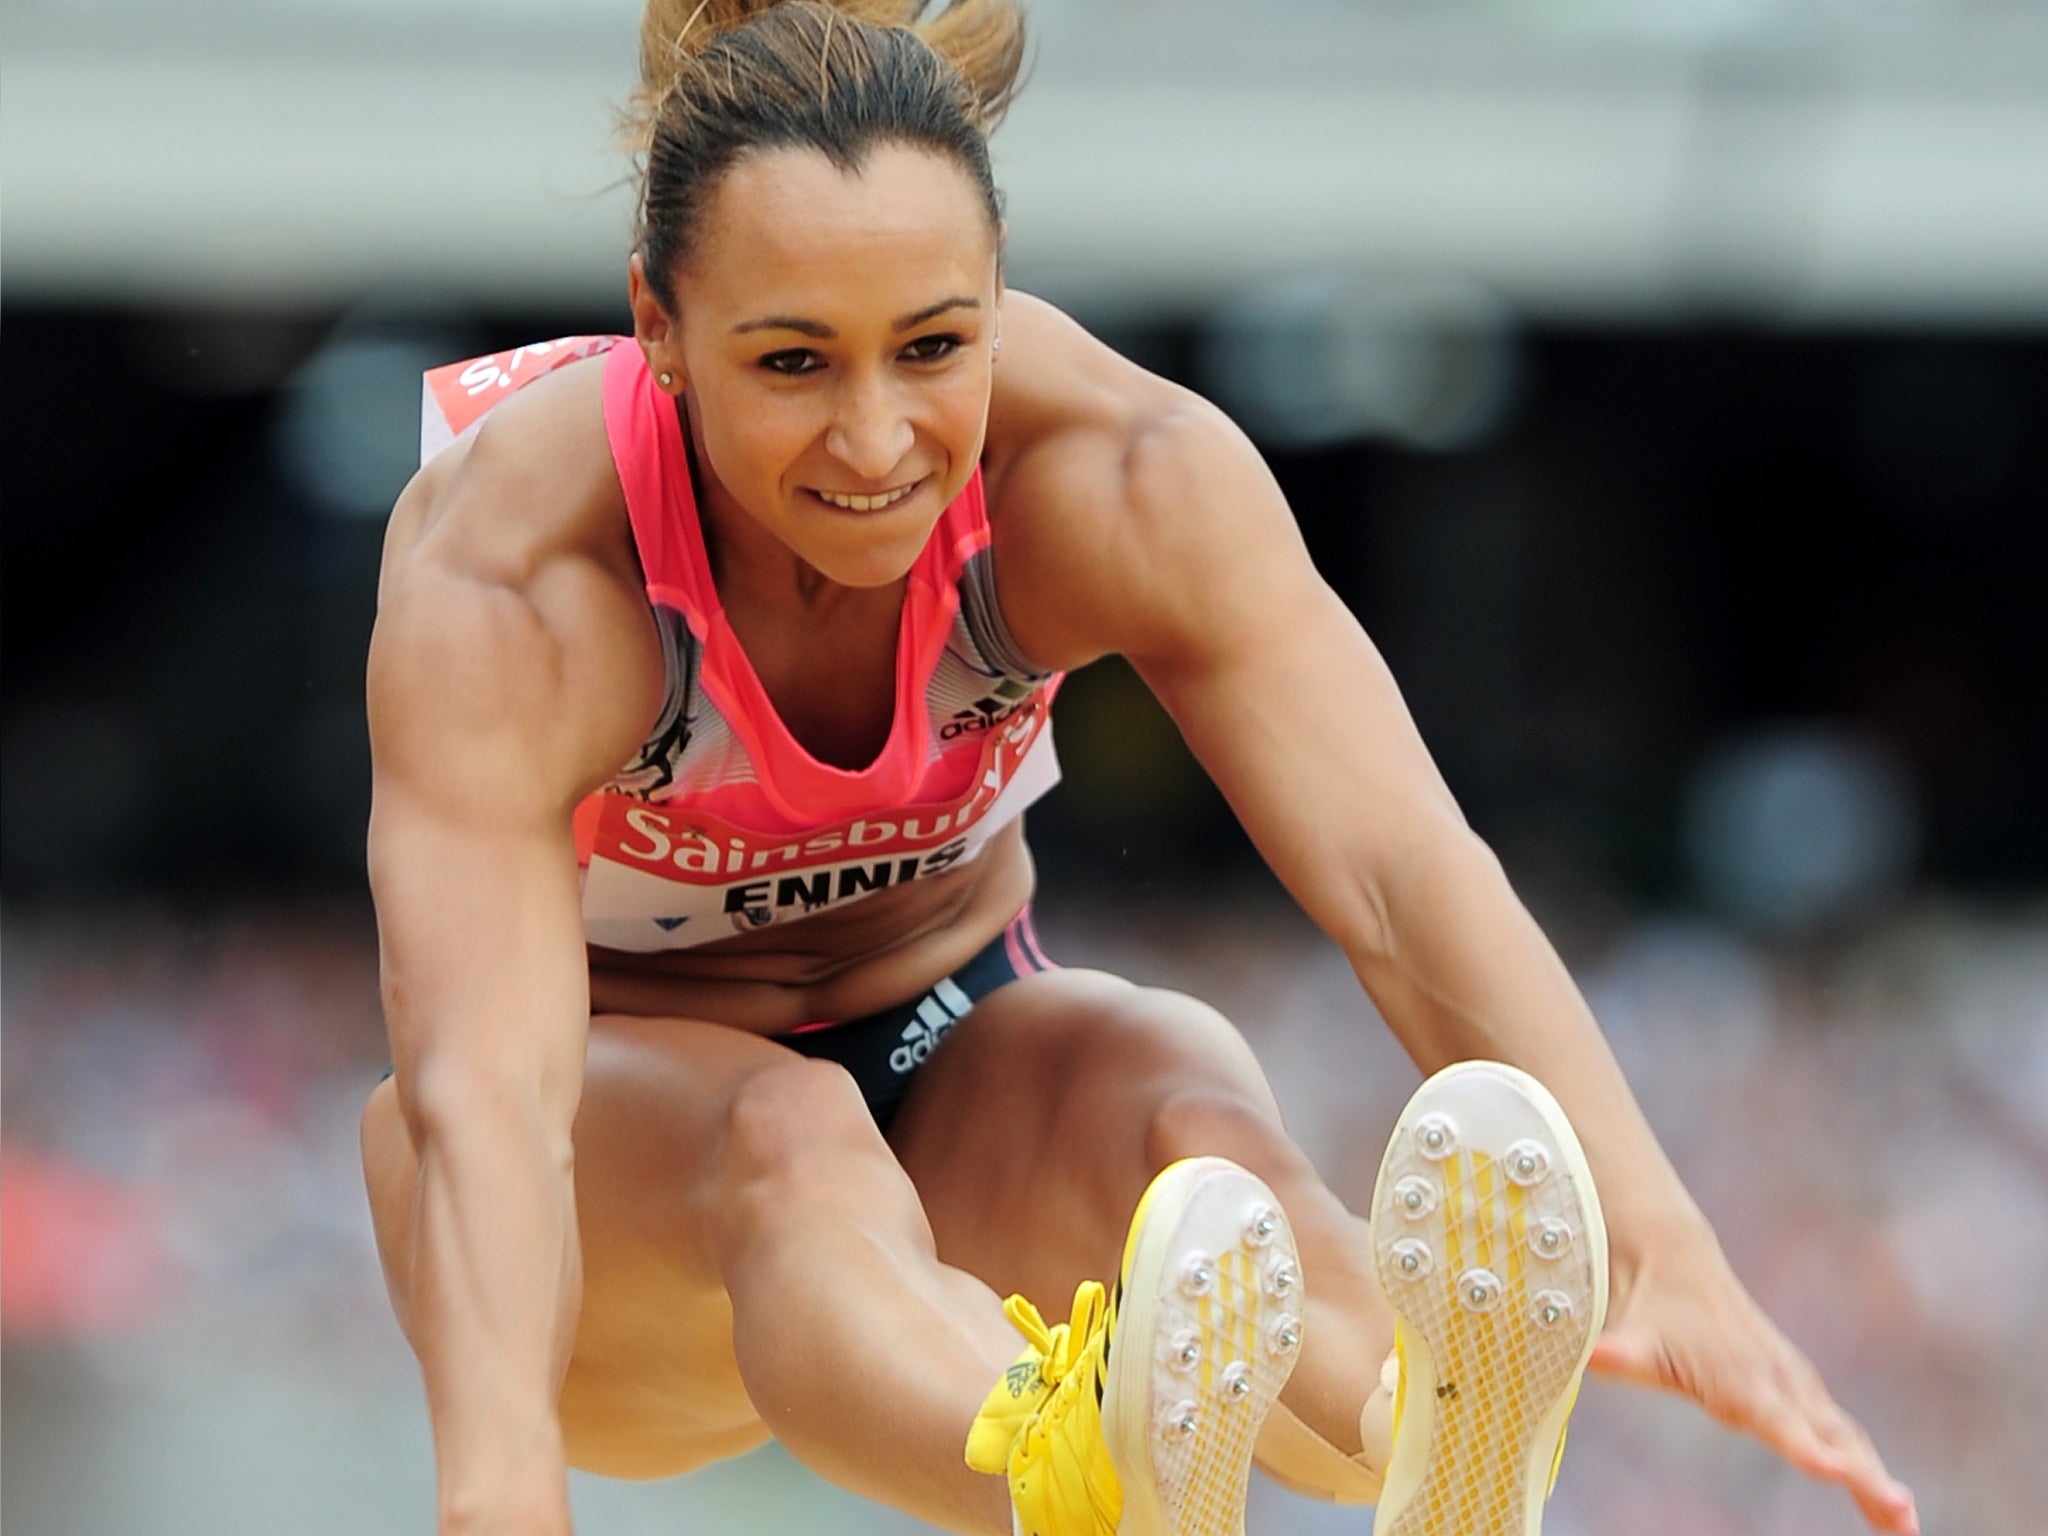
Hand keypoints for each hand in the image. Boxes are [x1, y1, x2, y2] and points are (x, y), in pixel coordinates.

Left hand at [1590, 1221, 1917, 1534]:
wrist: (1675, 1263)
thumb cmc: (1648, 1312)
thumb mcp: (1628, 1334)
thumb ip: (1620, 1353)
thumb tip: (1597, 1356)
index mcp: (1737, 1376)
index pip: (1773, 1417)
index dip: (1802, 1443)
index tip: (1831, 1469)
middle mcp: (1778, 1380)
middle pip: (1827, 1433)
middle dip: (1862, 1471)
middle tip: (1898, 1509)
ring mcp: (1797, 1385)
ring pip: (1847, 1437)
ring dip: (1878, 1479)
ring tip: (1907, 1526)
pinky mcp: (1804, 1391)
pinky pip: (1846, 1437)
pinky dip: (1871, 1471)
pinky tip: (1894, 1517)